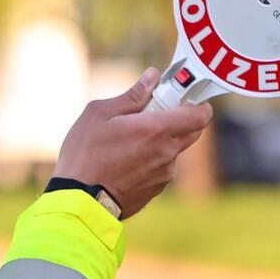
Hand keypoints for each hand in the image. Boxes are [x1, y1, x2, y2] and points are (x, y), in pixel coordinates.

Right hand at [52, 68, 212, 218]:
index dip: (198, 104)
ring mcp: (163, 174)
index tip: (183, 98)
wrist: (79, 201)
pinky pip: (161, 169)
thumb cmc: (85, 154)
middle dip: (182, 120)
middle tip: (156, 115)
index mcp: (156, 129)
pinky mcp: (155, 190)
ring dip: (161, 143)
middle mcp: (167, 152)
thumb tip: (152, 77)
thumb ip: (132, 95)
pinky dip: (150, 162)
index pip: (200, 114)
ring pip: (173, 151)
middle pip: (194, 132)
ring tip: (128, 145)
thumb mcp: (99, 114)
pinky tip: (124, 164)